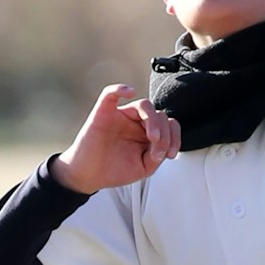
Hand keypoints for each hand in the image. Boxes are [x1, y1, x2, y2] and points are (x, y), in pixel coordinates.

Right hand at [52, 84, 179, 193]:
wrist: (89, 176)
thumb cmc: (113, 170)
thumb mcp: (143, 168)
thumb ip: (156, 155)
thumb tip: (163, 145)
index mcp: (147, 132)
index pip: (168, 124)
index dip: (175, 137)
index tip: (170, 154)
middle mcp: (136, 121)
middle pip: (160, 114)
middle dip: (165, 134)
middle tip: (157, 151)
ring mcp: (121, 116)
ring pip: (145, 104)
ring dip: (153, 120)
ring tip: (153, 137)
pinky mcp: (103, 113)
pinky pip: (111, 94)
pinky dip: (120, 89)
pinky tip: (129, 92)